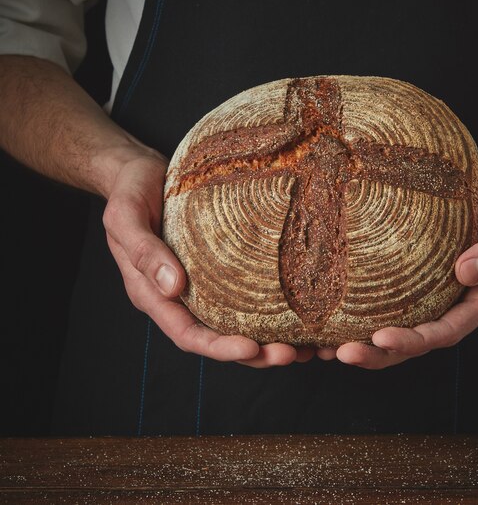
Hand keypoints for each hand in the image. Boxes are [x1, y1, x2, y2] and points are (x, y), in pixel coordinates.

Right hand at [102, 146, 313, 367]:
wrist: (138, 173)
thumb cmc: (129, 193)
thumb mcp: (126, 216)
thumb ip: (143, 251)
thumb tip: (174, 288)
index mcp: (153, 294)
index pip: (187, 333)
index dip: (218, 347)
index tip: (251, 348)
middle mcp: (179, 296)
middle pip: (217, 337)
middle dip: (254, 352)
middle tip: (289, 354)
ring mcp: (200, 283)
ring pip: (235, 322)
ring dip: (267, 339)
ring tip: (302, 348)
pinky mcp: (218, 266)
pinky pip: (244, 291)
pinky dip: (269, 308)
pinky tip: (295, 311)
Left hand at [317, 152, 477, 368]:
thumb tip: (466, 274)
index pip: (449, 329)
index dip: (416, 340)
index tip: (380, 338)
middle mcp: (464, 299)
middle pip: (421, 338)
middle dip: (382, 352)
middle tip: (342, 353)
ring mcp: (444, 287)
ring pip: (407, 325)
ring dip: (371, 342)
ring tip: (331, 348)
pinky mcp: (427, 271)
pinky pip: (400, 297)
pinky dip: (372, 310)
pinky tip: (342, 314)